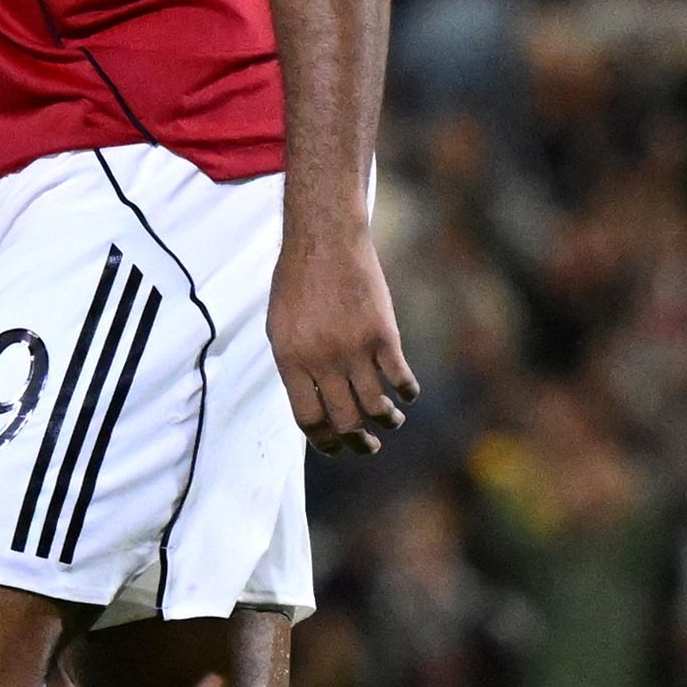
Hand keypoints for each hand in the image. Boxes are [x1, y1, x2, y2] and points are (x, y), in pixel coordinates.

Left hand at [270, 231, 418, 458]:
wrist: (325, 240)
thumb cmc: (298, 281)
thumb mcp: (279, 327)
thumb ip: (293, 365)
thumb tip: (311, 401)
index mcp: (291, 362)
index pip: (309, 420)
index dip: (325, 442)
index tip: (337, 446)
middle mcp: (323, 362)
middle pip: (345, 421)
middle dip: (358, 441)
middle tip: (368, 444)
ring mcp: (355, 349)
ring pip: (376, 406)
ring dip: (388, 421)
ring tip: (392, 421)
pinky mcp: (383, 334)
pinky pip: (400, 377)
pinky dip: (407, 392)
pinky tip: (407, 392)